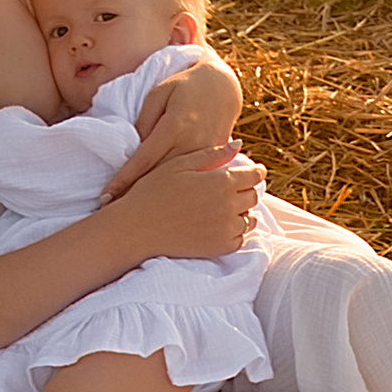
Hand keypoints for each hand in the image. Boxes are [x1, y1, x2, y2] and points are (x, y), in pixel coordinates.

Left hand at [102, 49, 243, 199]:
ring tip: (135, 217)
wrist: (223, 87)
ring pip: (180, 183)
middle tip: (113, 212)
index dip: (124, 179)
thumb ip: (145, 120)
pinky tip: (166, 208)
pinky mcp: (219, 160)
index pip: (144, 158)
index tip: (107, 196)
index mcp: (174, 126)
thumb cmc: (184, 87)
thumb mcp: (159, 94)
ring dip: (158, 199)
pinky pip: (197, 181)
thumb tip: (133, 148)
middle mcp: (191, 142)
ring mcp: (207, 154)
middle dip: (137, 195)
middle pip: (160, 176)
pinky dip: (180, 193)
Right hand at [115, 142, 262, 262]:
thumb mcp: (180, 164)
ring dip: (242, 211)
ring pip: (250, 218)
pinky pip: (240, 238)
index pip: (254, 176)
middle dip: (246, 190)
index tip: (252, 172)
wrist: (137, 228)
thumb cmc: (153, 191)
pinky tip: (219, 224)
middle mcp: (229, 206)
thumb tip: (239, 144)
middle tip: (232, 188)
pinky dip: (235, 231)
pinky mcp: (220, 247)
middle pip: (253, 196)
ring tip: (224, 207)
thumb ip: (212, 154)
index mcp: (222, 182)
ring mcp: (226, 229)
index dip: (255, 172)